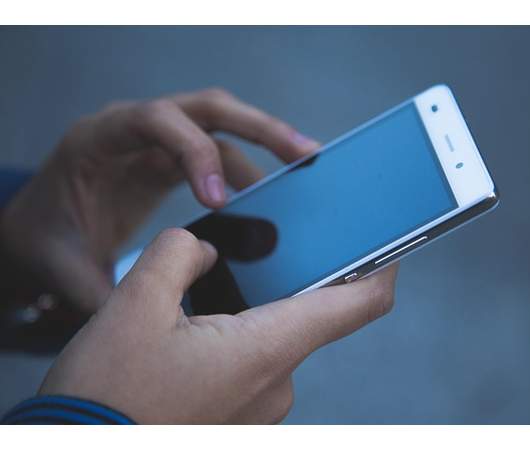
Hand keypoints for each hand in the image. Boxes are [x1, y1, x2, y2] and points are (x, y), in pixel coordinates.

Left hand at [0, 88, 318, 311]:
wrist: (39, 224)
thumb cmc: (45, 238)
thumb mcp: (63, 266)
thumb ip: (103, 294)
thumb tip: (151, 328)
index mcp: (98, 140)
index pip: (155, 121)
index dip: (194, 152)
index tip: (220, 202)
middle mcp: (133, 129)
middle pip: (205, 108)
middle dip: (258, 128)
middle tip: (303, 155)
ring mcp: (156, 140)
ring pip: (220, 125)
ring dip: (265, 143)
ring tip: (305, 170)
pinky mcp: (172, 159)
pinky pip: (218, 152)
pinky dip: (249, 169)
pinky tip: (271, 194)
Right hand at [39, 228, 397, 423]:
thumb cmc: (106, 397)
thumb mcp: (133, 305)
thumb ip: (179, 255)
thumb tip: (205, 254)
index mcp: (265, 349)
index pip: (356, 303)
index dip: (382, 266)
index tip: (388, 240)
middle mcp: (277, 383)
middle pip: (305, 315)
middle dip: (279, 282)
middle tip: (246, 256)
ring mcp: (261, 408)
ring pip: (272, 339)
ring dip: (246, 314)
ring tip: (196, 307)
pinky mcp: (242, 419)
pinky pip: (253, 366)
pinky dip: (235, 342)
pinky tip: (191, 337)